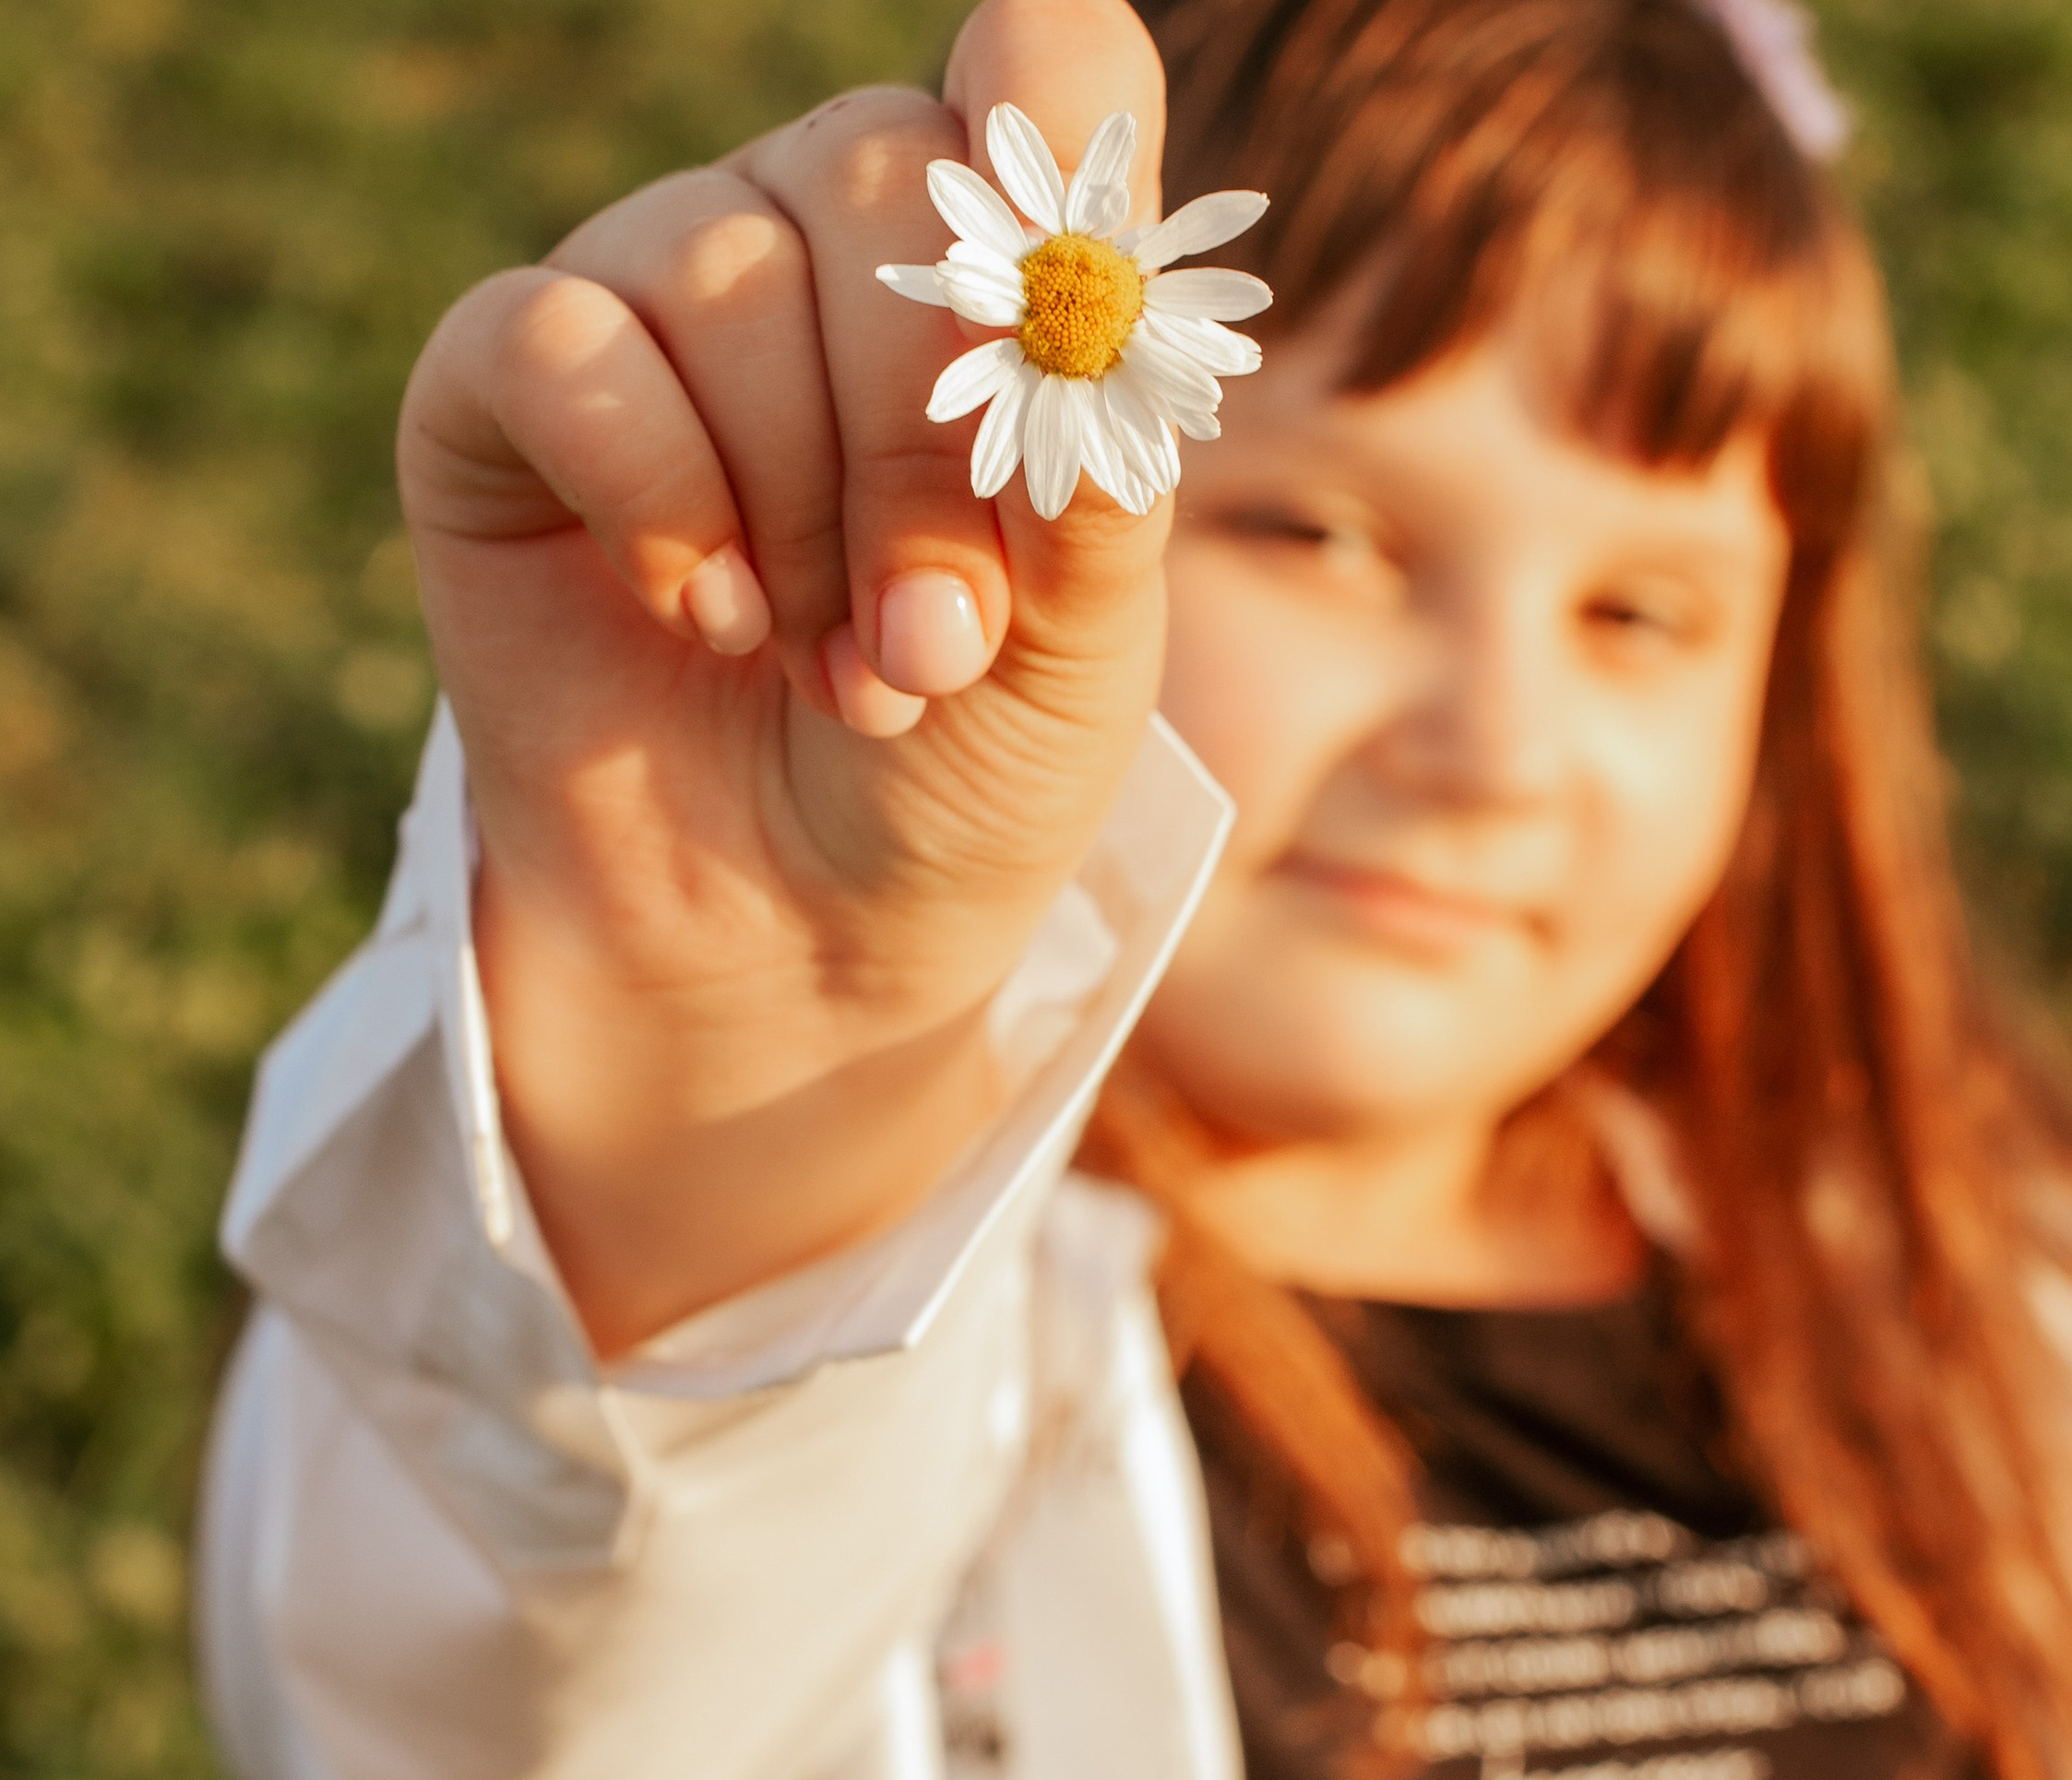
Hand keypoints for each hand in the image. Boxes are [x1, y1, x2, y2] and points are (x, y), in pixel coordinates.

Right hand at [395, 0, 1172, 1350]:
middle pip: (881, 186)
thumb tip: (1093, 282)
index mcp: (993, 280)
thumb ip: (1099, 463)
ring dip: (797, 511)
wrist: (807, 935)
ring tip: (831, 667)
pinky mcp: (505, 393)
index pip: (1046, 85)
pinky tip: (702, 614)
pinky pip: (563, 344)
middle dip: (921, 450)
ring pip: (721, 274)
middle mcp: (823, 249)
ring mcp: (657, 304)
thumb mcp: (1082, 648)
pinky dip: (651, 491)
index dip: (1057, 143)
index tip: (1064, 292)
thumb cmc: (962, 776)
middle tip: (931, 644)